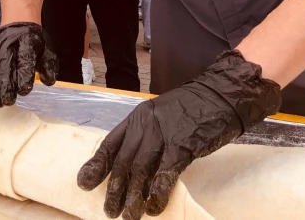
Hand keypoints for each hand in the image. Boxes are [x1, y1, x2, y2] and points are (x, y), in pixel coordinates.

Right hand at [0, 22, 58, 106]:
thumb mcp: (47, 52)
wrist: (18, 28)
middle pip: (4, 63)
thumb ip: (48, 67)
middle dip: (5, 85)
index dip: (24, 74)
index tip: (24, 90)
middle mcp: (9, 42)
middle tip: (8, 101)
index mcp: (27, 40)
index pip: (25, 56)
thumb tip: (48, 81)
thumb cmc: (34, 45)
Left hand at [77, 50, 280, 218]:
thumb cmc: (192, 108)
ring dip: (133, 196)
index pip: (110, 143)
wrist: (220, 96)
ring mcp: (162, 135)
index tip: (84, 182)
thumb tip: (134, 166)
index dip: (97, 165)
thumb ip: (145, 136)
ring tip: (129, 216)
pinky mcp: (182, 146)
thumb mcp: (160, 116)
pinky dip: (158, 193)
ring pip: (140, 171)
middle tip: (109, 211)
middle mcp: (145, 125)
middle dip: (114, 189)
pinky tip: (154, 207)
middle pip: (123, 161)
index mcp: (137, 117)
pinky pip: (165, 174)